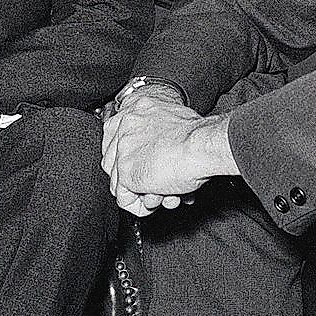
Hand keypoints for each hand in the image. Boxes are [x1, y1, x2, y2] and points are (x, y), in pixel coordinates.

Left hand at [101, 92, 237, 215]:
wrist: (202, 146)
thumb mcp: (174, 122)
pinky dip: (141, 206)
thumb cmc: (198, 136)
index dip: (126, 157)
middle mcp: (124, 126)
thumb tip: (158, 151)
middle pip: (113, 161)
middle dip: (135, 179)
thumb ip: (158, 134)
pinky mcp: (126, 173)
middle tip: (156, 186)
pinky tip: (160, 199)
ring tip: (166, 193)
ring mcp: (123, 150)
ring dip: (143, 193)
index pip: (113, 136)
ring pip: (119, 182)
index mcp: (135, 108)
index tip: (139, 166)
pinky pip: (124, 199)